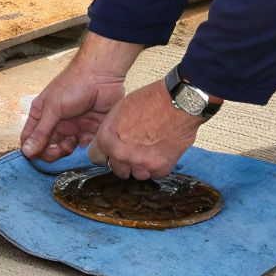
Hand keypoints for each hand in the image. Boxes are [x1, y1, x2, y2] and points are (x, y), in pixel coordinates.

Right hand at [20, 34, 140, 161]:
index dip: (32, 150)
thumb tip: (26, 152)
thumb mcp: (53, 108)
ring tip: (74, 141)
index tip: (39, 155)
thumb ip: (41, 132)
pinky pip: (84, 147)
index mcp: (41, 115)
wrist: (103, 75)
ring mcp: (72, 127)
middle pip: (47, 148)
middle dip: (52, 153)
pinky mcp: (89, 130)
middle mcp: (55, 123)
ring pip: (65, 150)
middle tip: (62, 148)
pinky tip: (87, 138)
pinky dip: (85, 148)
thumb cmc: (74, 85)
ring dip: (68, 151)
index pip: (29, 139)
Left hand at [87, 82, 204, 180]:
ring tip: (150, 149)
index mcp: (107, 139)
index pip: (96, 158)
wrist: (179, 102)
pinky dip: (158, 166)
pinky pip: (154, 174)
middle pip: (116, 170)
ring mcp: (140, 163)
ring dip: (141, 166)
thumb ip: (112, 131)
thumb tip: (109, 143)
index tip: (112, 151)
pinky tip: (162, 150)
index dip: (106, 154)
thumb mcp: (120, 110)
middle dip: (123, 161)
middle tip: (134, 149)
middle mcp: (121, 154)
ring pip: (136, 174)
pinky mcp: (160, 168)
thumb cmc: (151, 100)